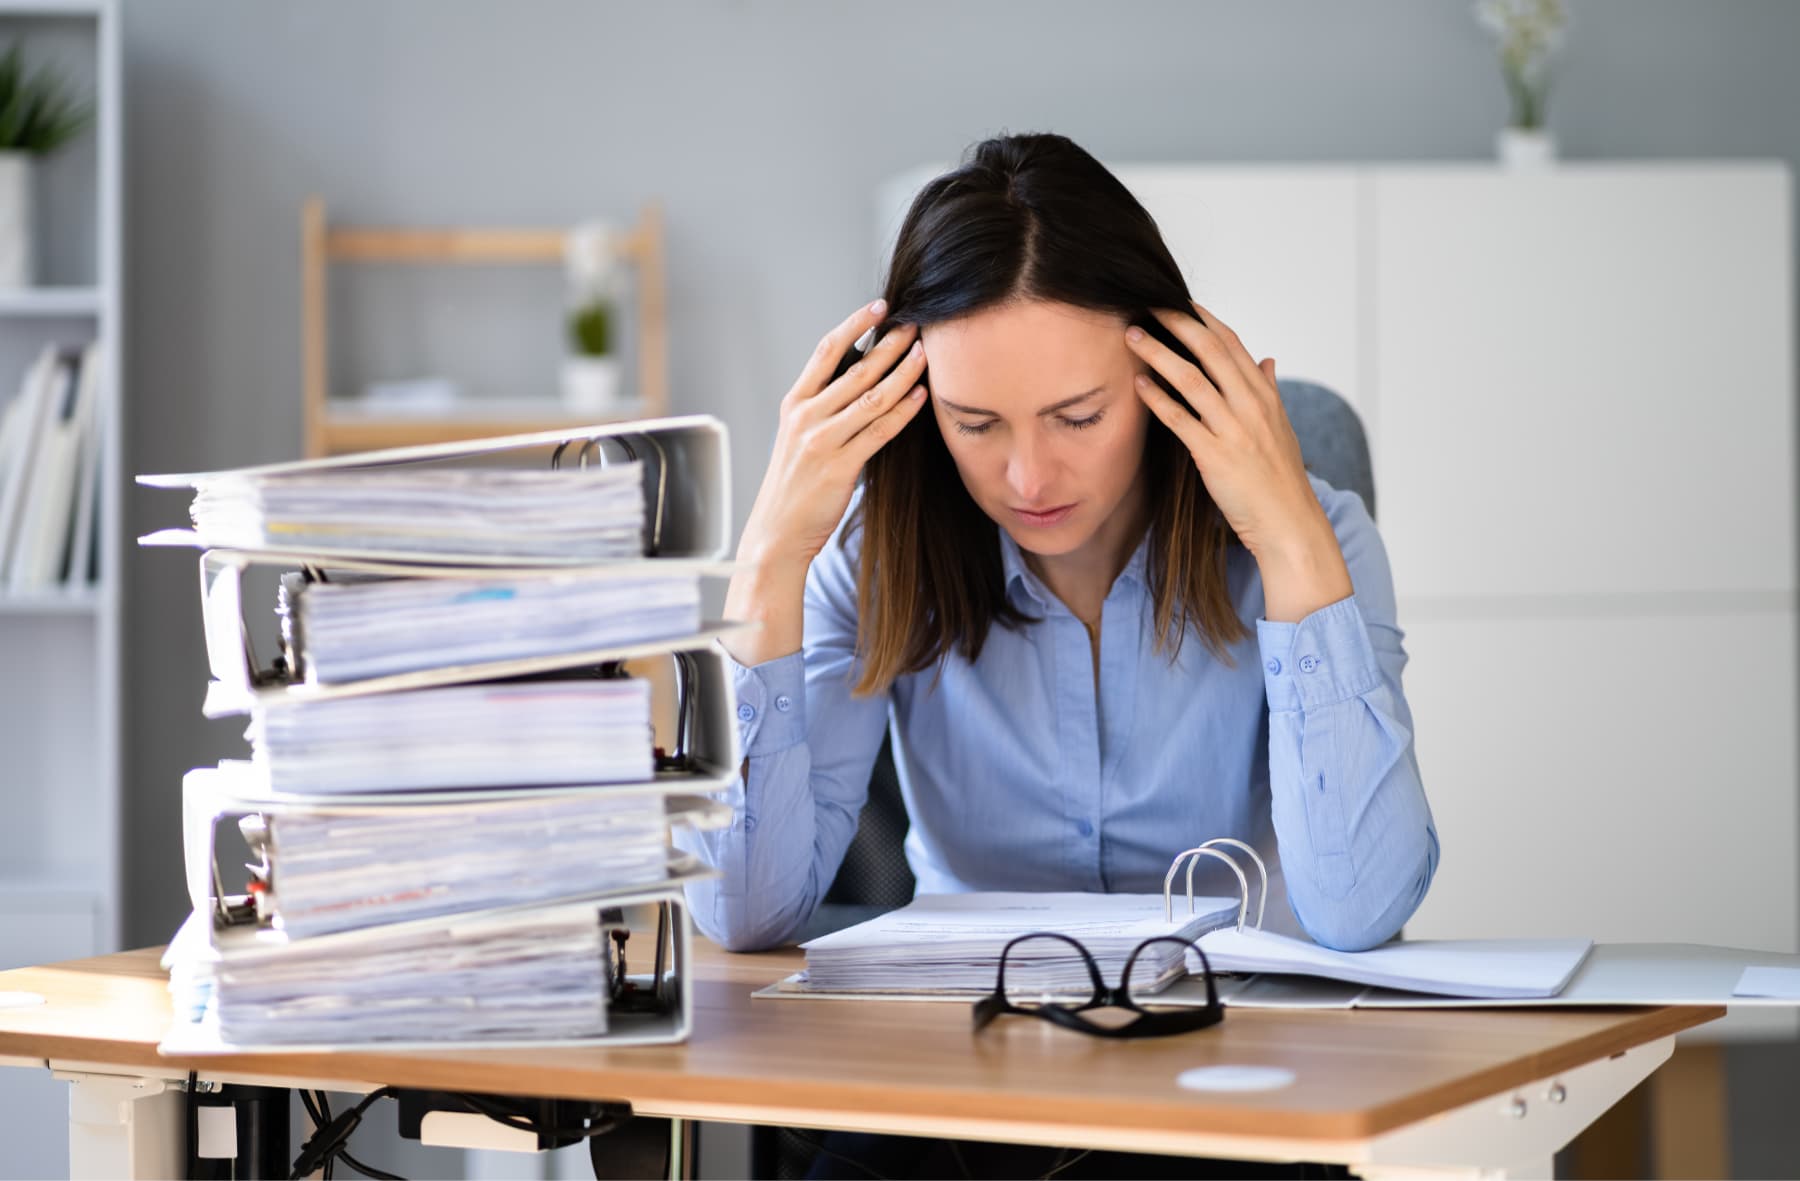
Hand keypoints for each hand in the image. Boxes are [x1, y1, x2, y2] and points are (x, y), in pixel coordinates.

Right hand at [737, 299, 928, 572]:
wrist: (776, 533)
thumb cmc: (793, 486)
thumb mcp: (798, 437)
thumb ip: (823, 408)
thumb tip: (862, 377)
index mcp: (794, 404)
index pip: (825, 351)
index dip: (854, 324)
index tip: (878, 306)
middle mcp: (805, 417)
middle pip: (855, 369)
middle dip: (889, 344)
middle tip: (915, 324)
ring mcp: (821, 441)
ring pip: (871, 397)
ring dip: (903, 372)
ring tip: (925, 353)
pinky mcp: (840, 467)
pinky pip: (879, 431)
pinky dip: (903, 411)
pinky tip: (922, 395)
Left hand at [1124, 301, 1351, 620]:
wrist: (1289, 523)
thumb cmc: (1280, 479)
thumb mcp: (1281, 428)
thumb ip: (1270, 391)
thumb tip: (1268, 359)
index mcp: (1265, 395)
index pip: (1232, 344)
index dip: (1204, 319)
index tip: (1179, 300)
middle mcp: (1251, 405)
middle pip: (1210, 350)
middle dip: (1176, 323)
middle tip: (1146, 304)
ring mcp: (1234, 429)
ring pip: (1191, 379)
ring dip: (1158, 354)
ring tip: (1132, 337)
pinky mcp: (1216, 456)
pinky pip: (1181, 420)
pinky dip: (1158, 399)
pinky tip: (1138, 385)